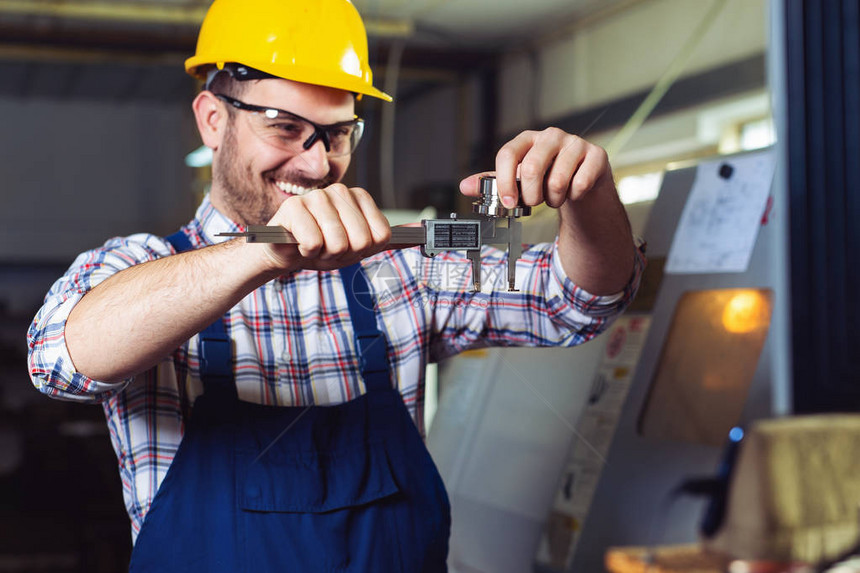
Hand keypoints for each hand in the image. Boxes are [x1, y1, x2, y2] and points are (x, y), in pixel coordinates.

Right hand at [260, 184, 391, 271]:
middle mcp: (340, 192)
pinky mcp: (294, 207)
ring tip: (315, 245)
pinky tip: (300, 242)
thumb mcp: (361, 245)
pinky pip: (313, 243)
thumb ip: (390, 238)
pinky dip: (307, 252)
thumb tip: (422, 230)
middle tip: (329, 247)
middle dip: (343, 254)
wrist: (286, 253)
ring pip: (337, 243)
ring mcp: (317, 197)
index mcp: (359, 198)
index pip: (380, 236)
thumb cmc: (323, 247)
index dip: (363, 250)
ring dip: (324, 254)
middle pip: (360, 241)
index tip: (349, 245)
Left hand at [459, 127, 612, 208]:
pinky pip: (580, 184)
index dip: (505, 181)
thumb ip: (492, 183)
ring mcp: (575, 144)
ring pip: (557, 180)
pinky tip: (573, 191)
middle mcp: (551, 136)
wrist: (582, 181)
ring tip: (554, 197)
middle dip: (530, 195)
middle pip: (531, 168)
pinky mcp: (596, 155)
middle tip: (534, 202)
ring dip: (553, 199)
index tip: (508, 202)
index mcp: (527, 139)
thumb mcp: (518, 179)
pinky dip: (574, 197)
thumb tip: (464, 186)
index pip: (508, 154)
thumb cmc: (547, 177)